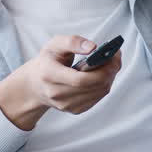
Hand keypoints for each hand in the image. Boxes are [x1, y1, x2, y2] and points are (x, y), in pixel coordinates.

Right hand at [0, 35, 121, 130]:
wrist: (35, 84)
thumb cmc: (47, 61)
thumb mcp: (54, 44)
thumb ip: (72, 42)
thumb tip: (93, 47)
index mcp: (49, 75)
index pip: (79, 79)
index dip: (101, 69)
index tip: (113, 55)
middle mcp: (56, 94)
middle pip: (93, 86)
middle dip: (110, 71)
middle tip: (116, 56)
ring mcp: (66, 105)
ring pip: (99, 92)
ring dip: (110, 77)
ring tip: (112, 63)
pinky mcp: (74, 110)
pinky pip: (97, 98)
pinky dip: (104, 85)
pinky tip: (104, 74)